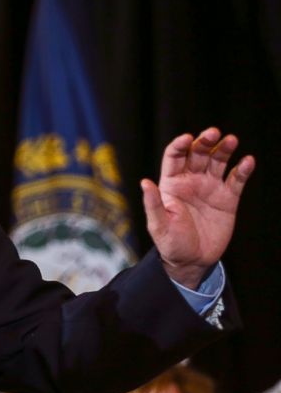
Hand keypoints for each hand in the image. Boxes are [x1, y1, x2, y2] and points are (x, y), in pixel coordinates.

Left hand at [141, 128, 254, 287]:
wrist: (192, 260)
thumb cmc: (170, 242)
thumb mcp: (158, 224)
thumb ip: (153, 203)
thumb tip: (144, 182)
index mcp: (171, 184)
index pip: (175, 157)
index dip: (180, 145)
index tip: (187, 138)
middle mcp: (191, 181)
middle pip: (198, 154)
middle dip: (205, 142)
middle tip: (213, 133)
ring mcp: (210, 188)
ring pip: (218, 162)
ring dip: (224, 150)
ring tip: (231, 140)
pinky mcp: (228, 199)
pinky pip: (236, 180)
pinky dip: (243, 170)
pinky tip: (248, 161)